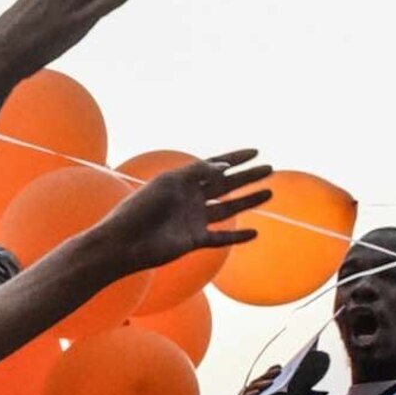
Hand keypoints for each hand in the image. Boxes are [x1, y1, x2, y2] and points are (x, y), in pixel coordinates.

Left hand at [92, 150, 270, 274]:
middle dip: (247, 177)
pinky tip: (255, 232)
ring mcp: (193, 220)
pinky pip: (221, 237)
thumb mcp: (169, 183)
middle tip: (270, 169)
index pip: (214, 166)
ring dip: (249, 200)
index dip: (235, 158)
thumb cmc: (141, 208)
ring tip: (269, 192)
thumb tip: (224, 167)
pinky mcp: (194, 240)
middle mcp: (190, 199)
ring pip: (228, 209)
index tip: (255, 152)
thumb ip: (197, 173)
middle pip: (226, 185)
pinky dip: (237, 236)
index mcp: (182, 181)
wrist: (124, 242)